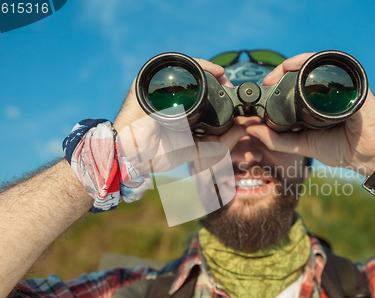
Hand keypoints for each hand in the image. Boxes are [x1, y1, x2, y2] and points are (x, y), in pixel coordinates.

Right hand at [113, 59, 244, 173]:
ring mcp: (162, 87)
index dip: (225, 97)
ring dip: (213, 74)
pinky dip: (200, 66)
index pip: (207, 98)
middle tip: (236, 91)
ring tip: (227, 81)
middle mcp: (173, 96)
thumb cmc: (158, 153)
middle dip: (222, 85)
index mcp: (183, 110)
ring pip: (193, 72)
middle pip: (202, 82)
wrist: (132, 154)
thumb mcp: (196, 151)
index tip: (240, 102)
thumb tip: (242, 130)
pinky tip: (216, 71)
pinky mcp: (154, 80)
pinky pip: (180, 66)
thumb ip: (219, 144)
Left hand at [246, 53, 374, 175]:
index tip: (264, 89)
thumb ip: (278, 140)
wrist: (368, 156)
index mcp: (316, 103)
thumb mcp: (303, 146)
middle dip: (282, 71)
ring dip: (294, 63)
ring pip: (314, 64)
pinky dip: (311, 61)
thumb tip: (252, 129)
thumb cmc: (342, 150)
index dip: (277, 83)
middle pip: (302, 72)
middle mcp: (328, 91)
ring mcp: (341, 85)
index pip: (295, 85)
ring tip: (280, 71)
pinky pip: (331, 64)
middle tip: (268, 81)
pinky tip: (297, 66)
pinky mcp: (352, 83)